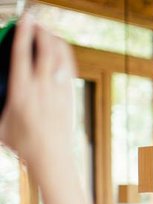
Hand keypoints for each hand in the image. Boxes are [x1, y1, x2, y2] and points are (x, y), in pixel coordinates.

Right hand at [0, 16, 75, 166]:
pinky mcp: (70, 97)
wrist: (52, 157)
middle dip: (41, 31)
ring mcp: (58, 92)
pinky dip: (65, 55)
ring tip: (47, 31)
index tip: (24, 20)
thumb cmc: (23, 144)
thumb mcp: (0, 124)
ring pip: (61, 58)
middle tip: (35, 21)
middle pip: (45, 51)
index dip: (24, 34)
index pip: (22, 55)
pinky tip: (60, 50)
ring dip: (54, 40)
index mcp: (21, 92)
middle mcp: (42, 89)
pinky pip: (69, 69)